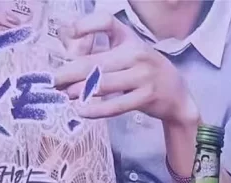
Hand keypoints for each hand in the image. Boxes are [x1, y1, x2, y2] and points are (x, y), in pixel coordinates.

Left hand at [55, 12, 199, 126]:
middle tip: (54, 79)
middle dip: (72, 70)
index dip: (87, 25)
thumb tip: (69, 61)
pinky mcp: (146, 97)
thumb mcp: (128, 54)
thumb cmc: (144, 72)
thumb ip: (102, 54)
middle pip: (98, 60)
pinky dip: (98, 109)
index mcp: (130, 38)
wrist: (177, 95)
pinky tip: (83, 111)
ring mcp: (143, 76)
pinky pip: (117, 105)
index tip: (70, 33)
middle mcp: (137, 53)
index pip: (107, 22)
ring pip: (106, 83)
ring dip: (82, 90)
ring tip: (65, 94)